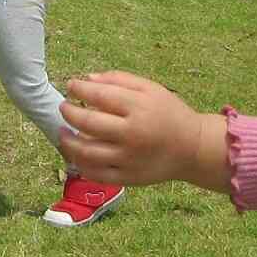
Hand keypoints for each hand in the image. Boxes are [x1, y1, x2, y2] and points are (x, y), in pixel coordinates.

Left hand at [58, 70, 229, 191]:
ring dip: (67, 140)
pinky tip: (77, 153)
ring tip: (63, 131)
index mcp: (138, 108)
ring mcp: (128, 159)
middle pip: (87, 123)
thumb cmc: (169, 114)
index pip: (98, 95)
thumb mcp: (150, 89)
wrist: (192, 149)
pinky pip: (95, 174)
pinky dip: (80, 164)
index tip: (71, 86)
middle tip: (64, 107)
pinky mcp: (127, 178)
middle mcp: (132, 134)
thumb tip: (87, 79)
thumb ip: (119, 80)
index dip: (79, 89)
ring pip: (85, 152)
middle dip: (69, 112)